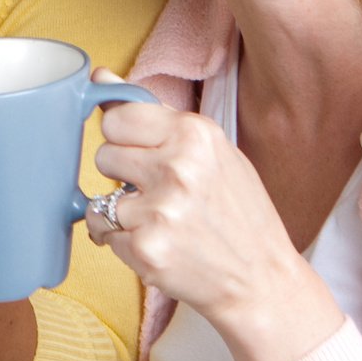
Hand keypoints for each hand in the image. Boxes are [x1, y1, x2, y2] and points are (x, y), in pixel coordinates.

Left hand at [86, 100, 339, 360]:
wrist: (263, 281)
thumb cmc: (238, 213)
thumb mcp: (210, 151)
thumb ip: (153, 114)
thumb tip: (98, 78)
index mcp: (195, 134)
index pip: (116, 117)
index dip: (125, 138)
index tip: (143, 152)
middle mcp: (177, 168)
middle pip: (104, 154)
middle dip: (122, 174)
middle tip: (158, 192)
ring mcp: (160, 211)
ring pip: (101, 198)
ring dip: (123, 213)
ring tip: (163, 222)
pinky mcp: (145, 249)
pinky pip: (103, 232)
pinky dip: (122, 242)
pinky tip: (159, 245)